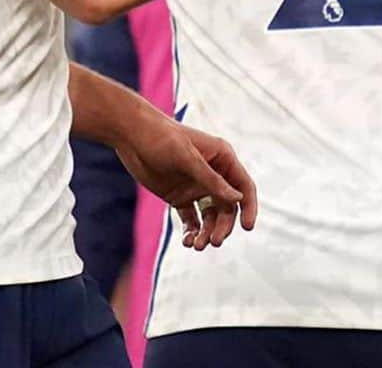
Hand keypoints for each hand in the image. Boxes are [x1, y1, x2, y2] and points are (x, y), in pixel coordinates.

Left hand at [115, 113, 257, 250]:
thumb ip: (211, 180)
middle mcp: (213, 174)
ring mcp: (196, 186)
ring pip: (211, 217)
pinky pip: (193, 219)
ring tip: (196, 245)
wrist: (132, 136)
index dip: (249, 206)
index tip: (248, 227)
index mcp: (222, 158)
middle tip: (214, 241)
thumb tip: (238, 199)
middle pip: (228, 207)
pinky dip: (193, 231)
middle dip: (224, 226)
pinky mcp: (180, 196)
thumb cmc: (162, 138)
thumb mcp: (187, 158)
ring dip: (208, 232)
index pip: (244, 185)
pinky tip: (187, 240)